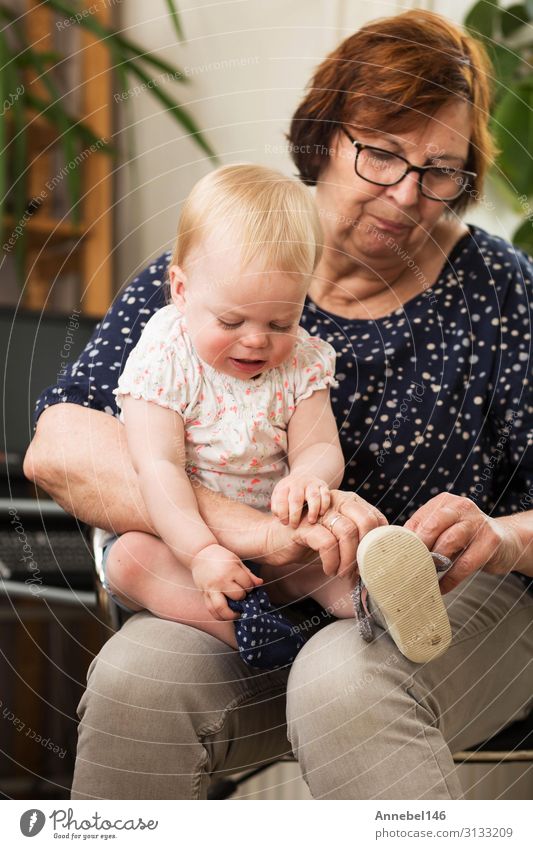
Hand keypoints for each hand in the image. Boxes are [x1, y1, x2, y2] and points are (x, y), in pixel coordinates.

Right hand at [191, 544, 262, 620]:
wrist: (199, 554)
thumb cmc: (220, 556)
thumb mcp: (236, 561)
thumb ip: (248, 574)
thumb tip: (260, 583)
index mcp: (230, 570)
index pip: (247, 585)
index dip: (250, 586)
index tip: (247, 585)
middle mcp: (220, 581)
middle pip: (238, 596)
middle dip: (243, 597)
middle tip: (242, 595)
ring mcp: (211, 589)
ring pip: (222, 609)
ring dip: (232, 615)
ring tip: (237, 614)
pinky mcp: (204, 595)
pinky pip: (211, 610)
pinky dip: (220, 616)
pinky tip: (226, 615)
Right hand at [263, 489, 387, 578]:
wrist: (272, 539)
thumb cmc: (308, 541)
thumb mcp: (336, 537)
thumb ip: (356, 539)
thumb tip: (380, 560)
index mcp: (347, 502)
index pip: (376, 517)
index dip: (379, 542)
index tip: (374, 561)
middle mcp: (336, 502)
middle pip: (366, 521)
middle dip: (367, 551)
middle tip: (360, 571)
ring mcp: (319, 513)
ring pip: (348, 532)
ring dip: (349, 560)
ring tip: (343, 574)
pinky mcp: (304, 526)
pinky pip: (327, 543)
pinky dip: (331, 561)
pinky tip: (328, 569)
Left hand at [271, 474, 330, 527]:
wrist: (303, 478)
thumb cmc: (289, 494)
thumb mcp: (279, 496)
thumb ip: (276, 507)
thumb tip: (279, 516)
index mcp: (284, 486)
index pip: (281, 499)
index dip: (282, 513)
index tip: (285, 523)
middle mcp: (298, 483)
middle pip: (296, 498)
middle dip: (295, 514)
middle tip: (295, 526)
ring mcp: (311, 483)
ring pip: (313, 496)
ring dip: (313, 510)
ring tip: (311, 521)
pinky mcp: (323, 485)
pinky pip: (325, 494)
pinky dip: (324, 504)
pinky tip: (321, 513)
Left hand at [403, 492, 521, 592]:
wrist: (506, 541)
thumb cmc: (466, 539)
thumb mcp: (445, 530)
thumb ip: (424, 535)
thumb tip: (393, 549)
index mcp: (445, 502)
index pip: (419, 519)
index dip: (407, 541)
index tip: (397, 559)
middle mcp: (461, 506)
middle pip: (433, 525)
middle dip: (420, 548)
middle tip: (411, 567)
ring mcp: (478, 521)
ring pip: (450, 541)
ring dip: (436, 562)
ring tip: (425, 577)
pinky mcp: (491, 540)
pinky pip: (467, 562)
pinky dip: (451, 578)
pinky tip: (442, 588)